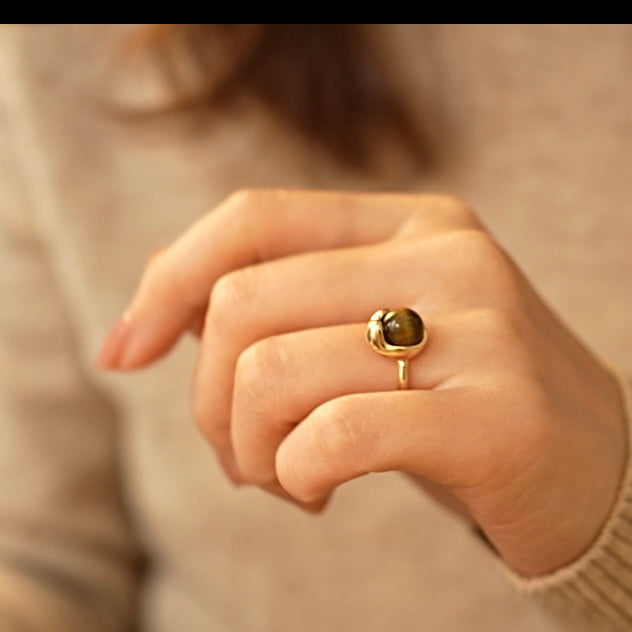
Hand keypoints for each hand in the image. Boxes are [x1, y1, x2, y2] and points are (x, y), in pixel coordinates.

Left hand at [97, 189, 626, 576]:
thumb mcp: (371, 329)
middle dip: (208, 399)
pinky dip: (295, 474)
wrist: (594, 465)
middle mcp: (447, 257)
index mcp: (412, 222)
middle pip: (242, 305)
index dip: (166, 281)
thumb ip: (280, 302)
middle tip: (239, 453)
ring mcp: (479, 330)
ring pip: (272, 375)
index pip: (252, 218)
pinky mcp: (495, 417)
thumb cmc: (457, 398)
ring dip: (247, 449)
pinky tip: (320, 492)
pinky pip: (333, 436)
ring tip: (282, 477)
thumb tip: (153, 306)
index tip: (123, 353)